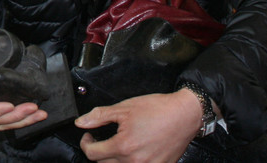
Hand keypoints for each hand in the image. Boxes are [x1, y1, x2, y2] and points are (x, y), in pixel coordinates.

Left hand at [75, 90, 199, 162]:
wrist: (184, 115)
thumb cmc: (158, 110)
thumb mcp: (124, 108)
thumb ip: (99, 116)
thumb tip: (81, 122)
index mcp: (123, 146)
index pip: (92, 153)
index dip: (86, 143)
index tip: (89, 137)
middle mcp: (135, 162)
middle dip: (99, 151)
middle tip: (101, 139)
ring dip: (113, 159)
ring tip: (117, 145)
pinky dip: (130, 162)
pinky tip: (133, 151)